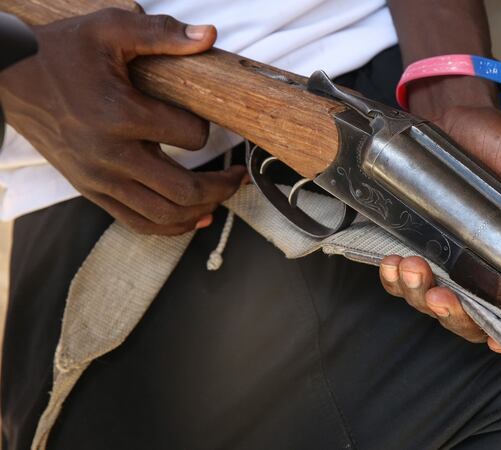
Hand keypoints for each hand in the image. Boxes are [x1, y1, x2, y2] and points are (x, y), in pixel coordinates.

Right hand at [0, 9, 245, 234]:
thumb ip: (160, 34)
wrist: (10, 78)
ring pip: (164, 216)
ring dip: (202, 210)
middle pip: (184, 190)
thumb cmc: (62, 52)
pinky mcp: (91, 191)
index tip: (203, 119)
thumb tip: (207, 36)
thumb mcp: (109, 30)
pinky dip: (171, 227)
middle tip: (238, 175)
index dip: (206, 128)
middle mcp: (110, 155)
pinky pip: (138, 223)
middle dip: (221, 186)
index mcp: (119, 114)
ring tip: (222, 194)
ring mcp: (99, 179)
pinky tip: (195, 218)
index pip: (191, 136)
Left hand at [378, 77, 500, 352]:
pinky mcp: (416, 241)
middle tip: (442, 298)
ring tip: (411, 268)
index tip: (496, 342)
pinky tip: (392, 263)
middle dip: (452, 317)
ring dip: (417, 296)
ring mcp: (446, 257)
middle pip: (467, 320)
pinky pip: (401, 277)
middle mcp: (480, 267)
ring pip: (429, 302)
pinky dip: (394, 278)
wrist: (455, 112)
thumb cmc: (500, 144)